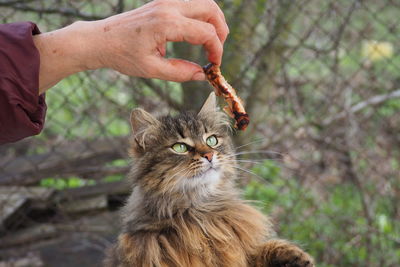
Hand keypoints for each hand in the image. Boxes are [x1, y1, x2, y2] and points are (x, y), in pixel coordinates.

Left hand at [90, 0, 228, 81]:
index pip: (206, 32)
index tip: (214, 66)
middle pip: (211, 9)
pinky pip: (191, 4)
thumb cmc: (122, 55)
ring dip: (213, 21)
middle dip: (221, 31)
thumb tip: (202, 75)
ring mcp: (166, 1)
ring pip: (203, 2)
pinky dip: (201, 16)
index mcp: (167, 24)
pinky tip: (197, 33)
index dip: (216, 50)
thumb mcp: (151, 69)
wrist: (100, 39)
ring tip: (211, 42)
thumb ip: (180, 72)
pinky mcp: (163, 2)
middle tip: (217, 51)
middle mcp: (169, 7)